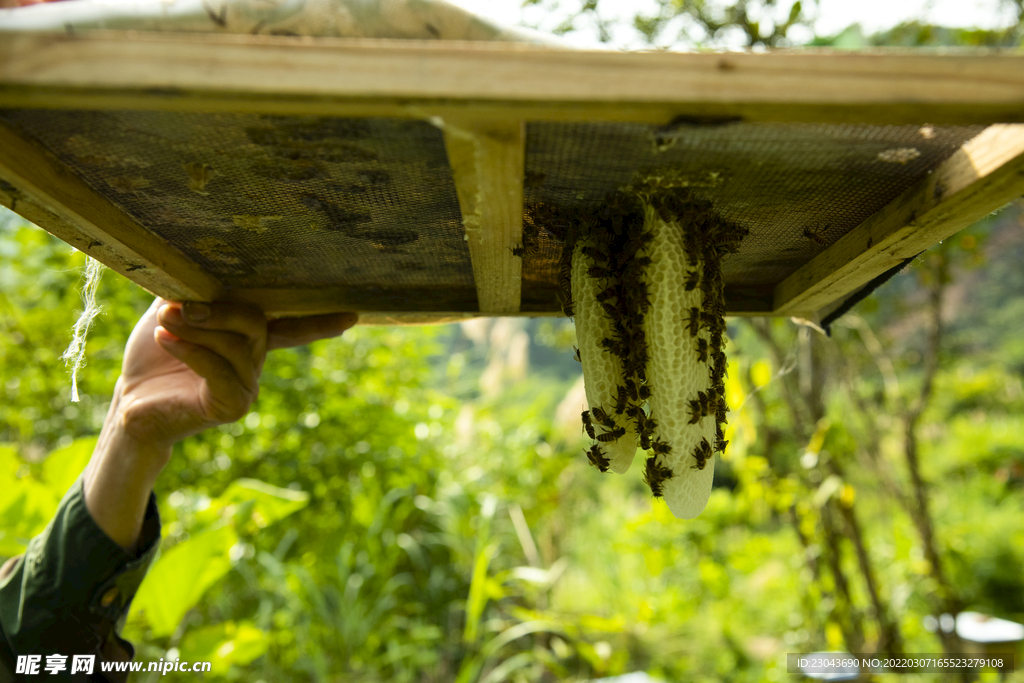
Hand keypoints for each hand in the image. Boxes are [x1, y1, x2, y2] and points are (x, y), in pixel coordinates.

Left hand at [114, 299, 357, 447]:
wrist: (132, 402)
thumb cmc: (154, 356)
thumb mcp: (173, 310)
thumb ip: (192, 288)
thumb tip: (194, 255)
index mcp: (249, 338)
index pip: (290, 325)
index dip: (321, 321)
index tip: (353, 315)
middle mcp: (255, 360)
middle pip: (258, 323)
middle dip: (222, 310)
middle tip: (180, 304)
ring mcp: (248, 384)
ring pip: (239, 345)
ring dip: (199, 328)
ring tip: (166, 319)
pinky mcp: (232, 406)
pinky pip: (222, 371)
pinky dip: (193, 352)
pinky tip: (168, 340)